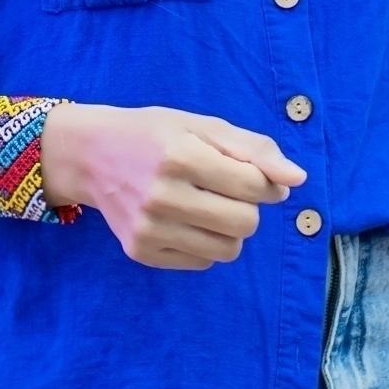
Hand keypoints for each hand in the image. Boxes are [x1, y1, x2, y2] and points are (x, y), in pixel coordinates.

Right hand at [38, 101, 306, 268]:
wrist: (90, 155)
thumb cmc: (154, 135)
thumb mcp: (203, 125)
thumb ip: (255, 149)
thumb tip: (297, 180)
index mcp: (180, 156)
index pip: (253, 187)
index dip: (265, 182)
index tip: (251, 175)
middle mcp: (161, 196)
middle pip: (245, 224)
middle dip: (247, 208)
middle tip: (225, 190)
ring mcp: (149, 229)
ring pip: (227, 251)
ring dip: (229, 230)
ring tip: (208, 207)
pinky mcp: (141, 252)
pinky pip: (202, 262)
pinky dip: (204, 244)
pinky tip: (184, 220)